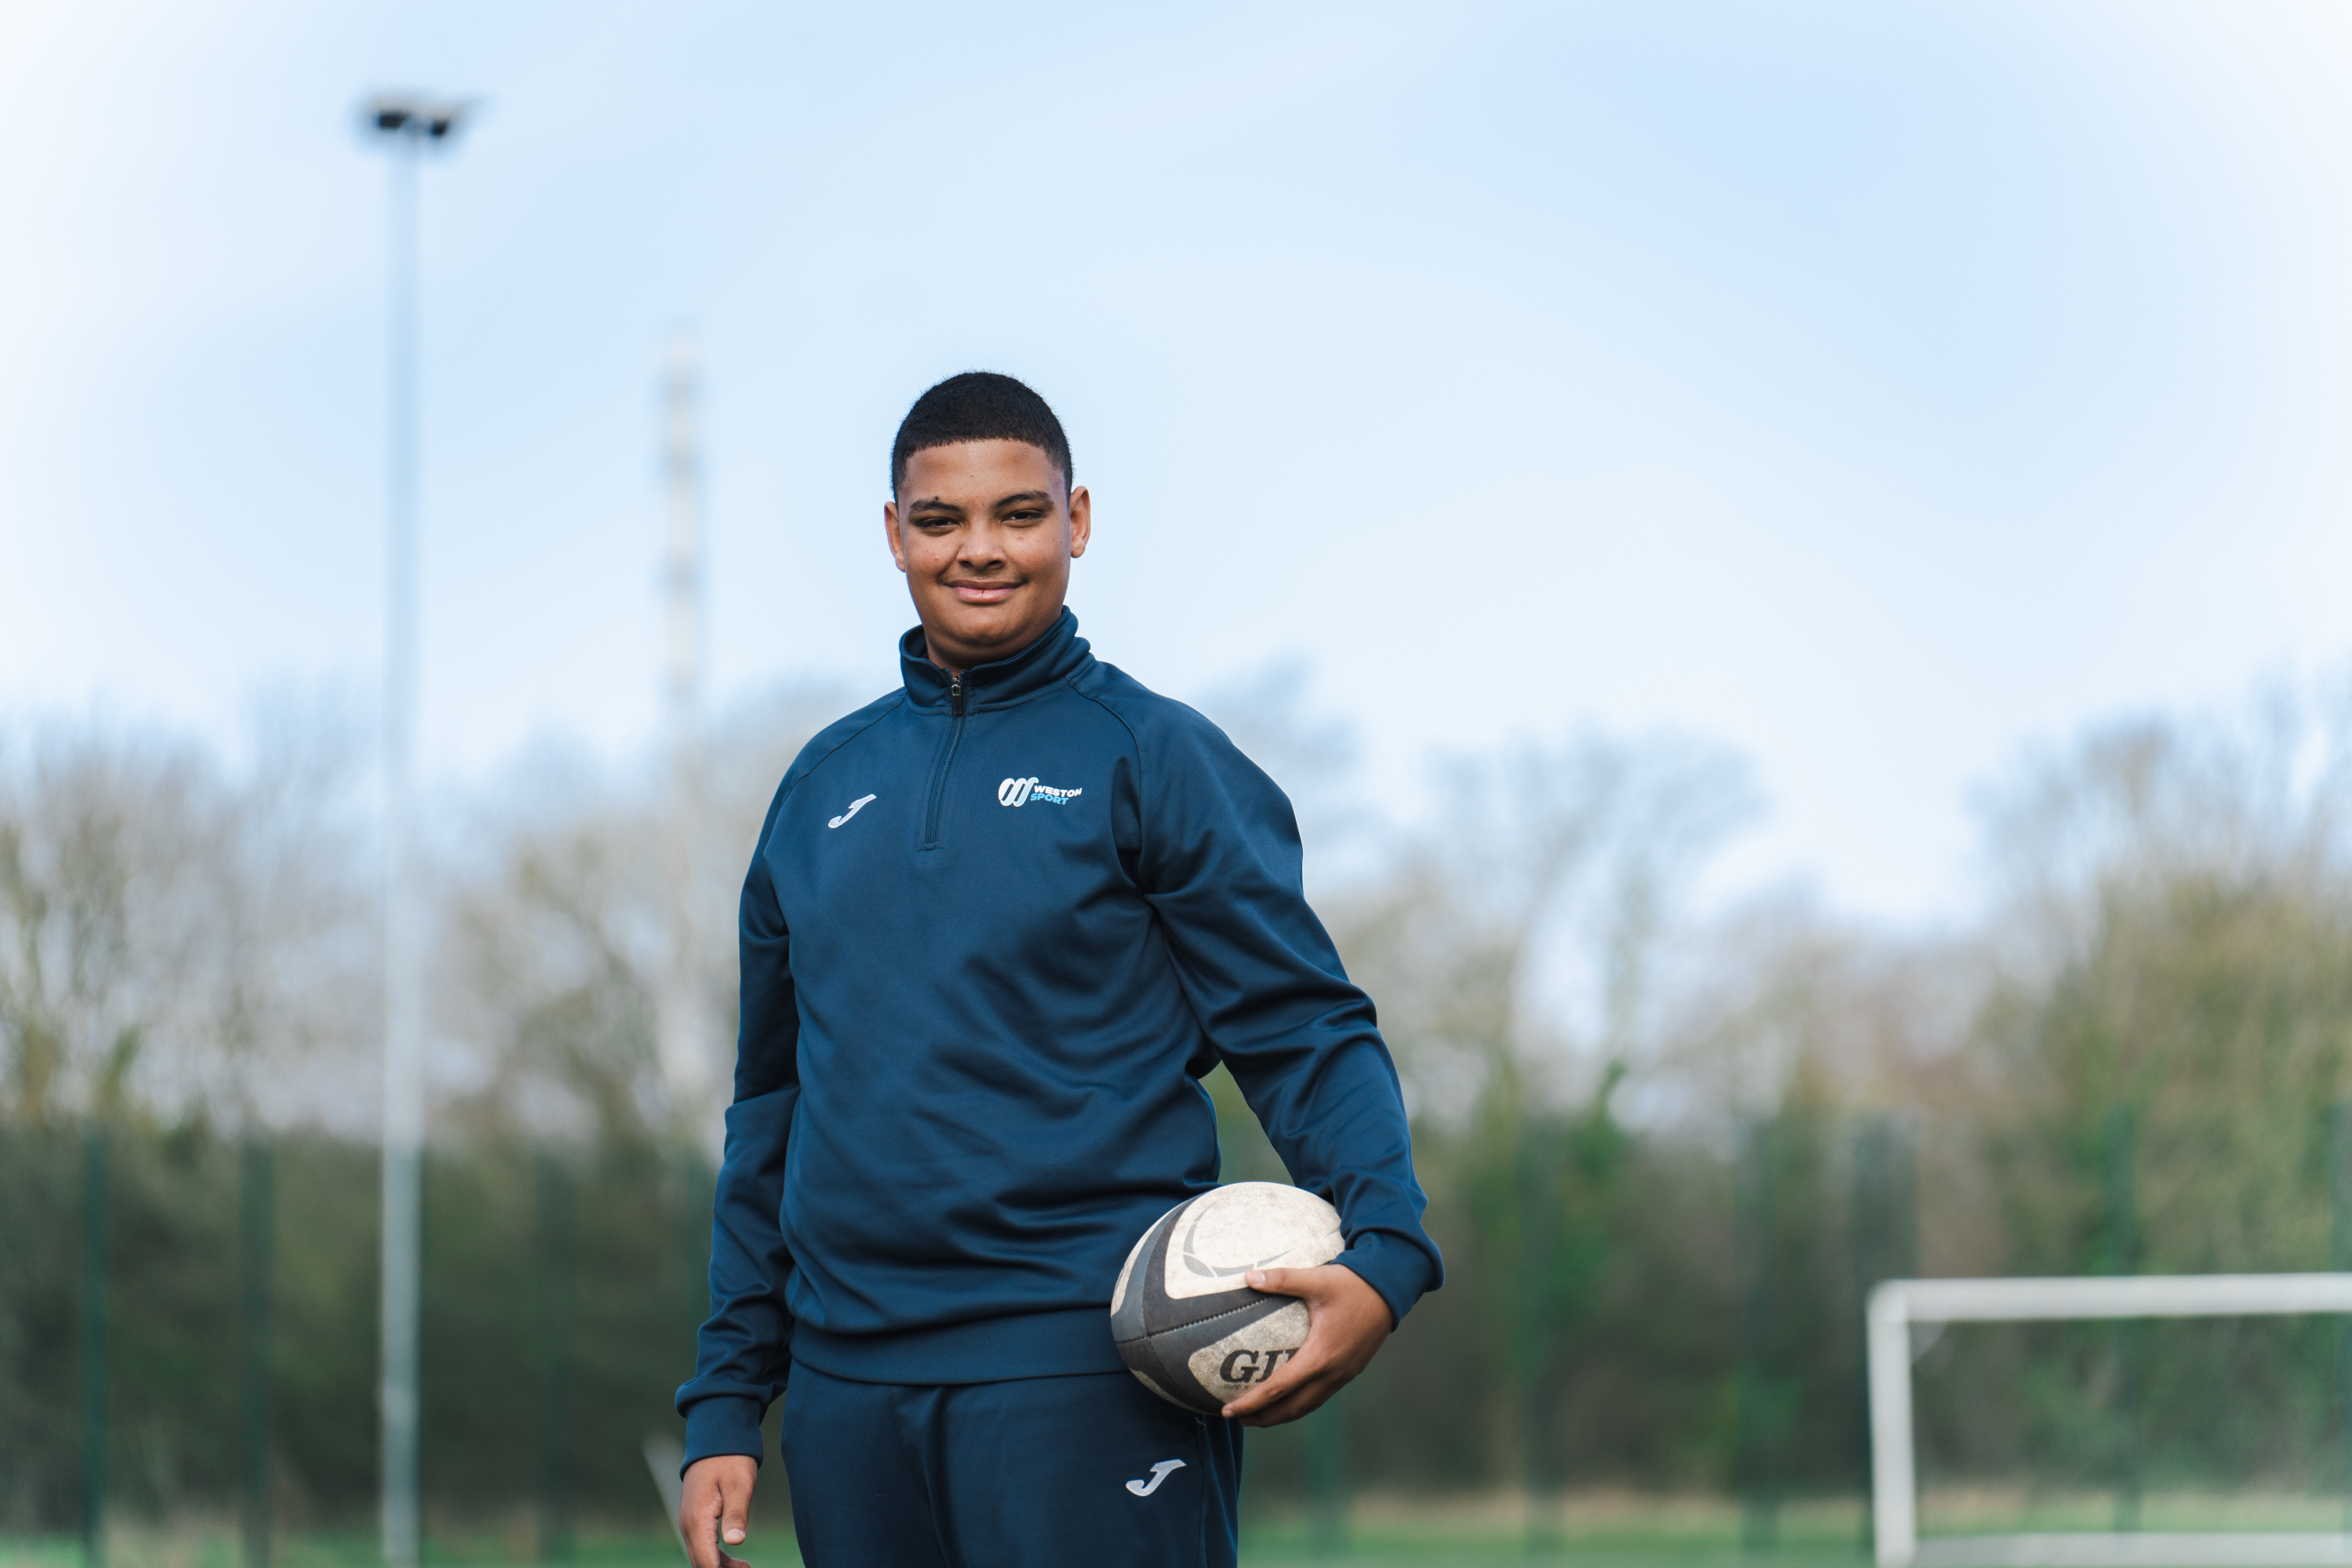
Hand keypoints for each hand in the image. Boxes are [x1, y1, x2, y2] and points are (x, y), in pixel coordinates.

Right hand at [679, 1455, 758, 1567]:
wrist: (716, 1438)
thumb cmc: (731, 1460)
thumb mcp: (740, 1485)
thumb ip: (736, 1514)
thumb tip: (735, 1543)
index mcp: (697, 1520)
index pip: (706, 1562)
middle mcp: (688, 1526)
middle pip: (701, 1564)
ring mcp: (689, 1523)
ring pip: (701, 1557)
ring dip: (720, 1567)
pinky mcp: (695, 1520)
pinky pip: (703, 1547)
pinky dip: (717, 1558)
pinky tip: (737, 1562)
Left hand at [1219, 1262, 1392, 1427]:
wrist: (1390, 1290)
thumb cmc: (1352, 1284)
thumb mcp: (1316, 1279)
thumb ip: (1282, 1280)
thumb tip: (1248, 1278)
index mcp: (1320, 1355)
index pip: (1279, 1389)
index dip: (1252, 1402)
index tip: (1228, 1410)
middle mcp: (1332, 1372)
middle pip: (1292, 1408)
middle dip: (1263, 1417)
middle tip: (1236, 1418)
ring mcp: (1343, 1374)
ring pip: (1308, 1406)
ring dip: (1281, 1415)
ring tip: (1257, 1416)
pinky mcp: (1350, 1371)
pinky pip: (1320, 1397)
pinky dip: (1300, 1404)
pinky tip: (1289, 1398)